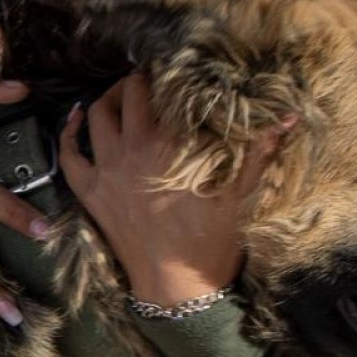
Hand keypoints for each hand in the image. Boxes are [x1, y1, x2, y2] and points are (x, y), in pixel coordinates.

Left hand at [58, 75, 278, 306]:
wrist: (177, 286)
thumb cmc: (211, 241)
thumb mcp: (241, 194)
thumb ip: (260, 150)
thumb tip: (287, 116)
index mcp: (171, 147)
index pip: (168, 93)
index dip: (174, 76)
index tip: (181, 70)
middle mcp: (133, 150)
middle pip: (129, 94)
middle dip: (140, 80)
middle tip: (152, 79)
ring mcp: (106, 170)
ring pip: (97, 115)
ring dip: (108, 97)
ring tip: (123, 94)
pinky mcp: (89, 192)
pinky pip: (69, 154)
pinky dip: (69, 131)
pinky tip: (77, 116)